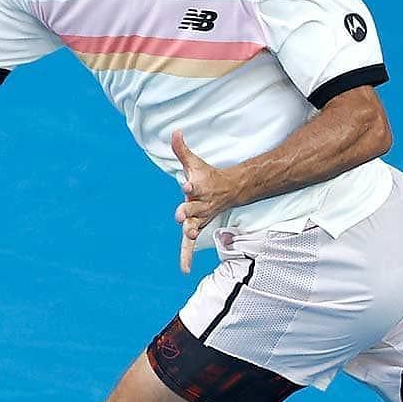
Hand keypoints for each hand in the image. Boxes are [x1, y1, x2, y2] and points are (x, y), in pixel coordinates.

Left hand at [172, 129, 242, 273]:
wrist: (228, 191)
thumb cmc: (207, 176)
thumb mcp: (194, 163)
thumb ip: (182, 150)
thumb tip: (174, 131)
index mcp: (200, 187)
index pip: (195, 186)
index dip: (191, 185)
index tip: (187, 185)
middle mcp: (200, 204)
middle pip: (194, 208)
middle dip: (187, 211)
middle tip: (181, 215)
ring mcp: (199, 217)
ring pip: (194, 225)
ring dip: (190, 231)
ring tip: (188, 236)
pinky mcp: (196, 227)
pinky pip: (190, 243)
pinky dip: (187, 256)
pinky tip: (184, 270)